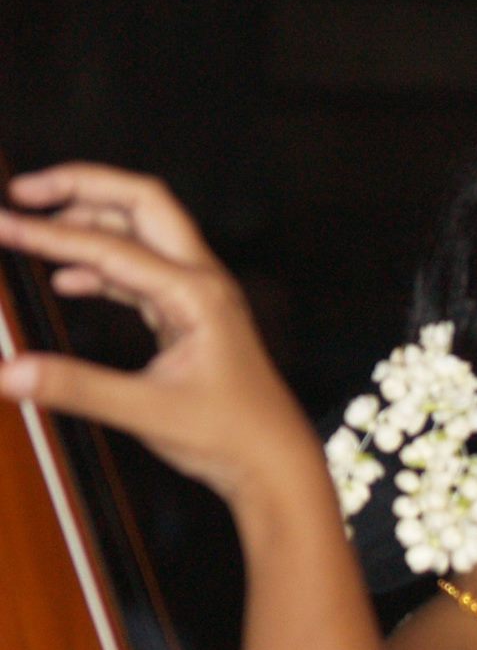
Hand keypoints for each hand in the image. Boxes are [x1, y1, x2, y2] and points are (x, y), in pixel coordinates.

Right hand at [0, 164, 318, 507]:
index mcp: (197, 295)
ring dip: (88, 223)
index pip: (110, 246)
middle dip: (82, 186)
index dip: (48, 234)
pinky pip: (142, 272)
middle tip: (24, 192)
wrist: (276, 463)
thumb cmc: (232, 437)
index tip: (1, 226)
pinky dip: (102, 266)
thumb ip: (76, 388)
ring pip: (142, 234)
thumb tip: (10, 372)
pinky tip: (66, 281)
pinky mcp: (191, 316)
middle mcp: (203, 283)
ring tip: (32, 229)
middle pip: (142, 203)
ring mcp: (200, 296)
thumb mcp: (147, 412)